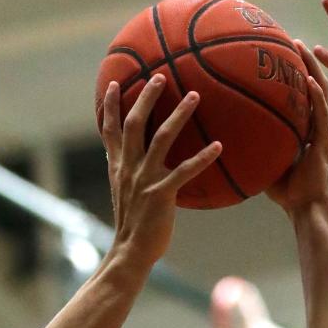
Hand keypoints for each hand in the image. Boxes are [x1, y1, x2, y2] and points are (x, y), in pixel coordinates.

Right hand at [101, 75, 221, 267]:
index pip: (110, 130)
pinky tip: (218, 146)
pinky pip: (185, 171)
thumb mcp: (125, 195)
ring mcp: (145, 179)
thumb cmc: (134, 226)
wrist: (131, 251)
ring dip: (178, 115)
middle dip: (146, 97)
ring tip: (194, 96)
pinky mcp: (162, 194)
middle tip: (160, 76)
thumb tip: (139, 166)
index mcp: (118, 167)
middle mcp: (129, 168)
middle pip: (135, 123)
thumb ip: (130, 175)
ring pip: (161, 138)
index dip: (109, 105)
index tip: (113, 82)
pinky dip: (202, 157)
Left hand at [266, 43, 327, 213]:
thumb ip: (250, 142)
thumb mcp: (263, 158)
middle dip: (305, 61)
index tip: (281, 53)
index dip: (294, 72)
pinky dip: (315, 95)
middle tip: (291, 40)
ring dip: (312, 68)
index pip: (300, 94)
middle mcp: (315, 125)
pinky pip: (321, 114)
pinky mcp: (324, 142)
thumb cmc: (284, 189)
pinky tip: (308, 79)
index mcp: (304, 128)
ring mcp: (322, 132)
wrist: (304, 206)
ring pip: (321, 92)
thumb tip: (220, 131)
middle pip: (313, 85)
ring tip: (302, 48)